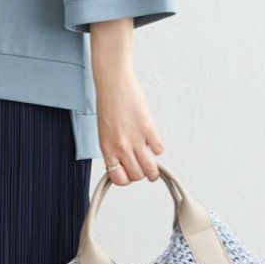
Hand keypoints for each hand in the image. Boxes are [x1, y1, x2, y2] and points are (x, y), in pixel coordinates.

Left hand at [95, 70, 165, 184]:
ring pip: (149, 168)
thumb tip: (125, 161)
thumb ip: (114, 148)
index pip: (118, 178)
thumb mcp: (105, 131)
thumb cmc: (108, 104)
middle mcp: (120, 146)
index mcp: (107, 148)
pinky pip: (159, 149)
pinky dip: (158, 148)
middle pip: (137, 175)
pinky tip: (153, 142)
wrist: (114, 84)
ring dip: (153, 171)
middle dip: (142, 175)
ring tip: (154, 169)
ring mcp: (135, 138)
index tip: (130, 174)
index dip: (126, 179)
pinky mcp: (148, 128)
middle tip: (145, 170)